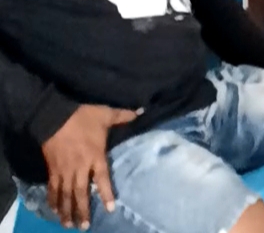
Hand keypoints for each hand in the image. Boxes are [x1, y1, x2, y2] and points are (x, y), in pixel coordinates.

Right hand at [41, 105, 137, 228]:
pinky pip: (52, 188)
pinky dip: (53, 200)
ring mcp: (64, 170)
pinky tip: (54, 210)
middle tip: (84, 227)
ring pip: (65, 194)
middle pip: (81, 193)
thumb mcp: (105, 114)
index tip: (110, 208)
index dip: (106, 194)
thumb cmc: (82, 117)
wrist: (53, 116)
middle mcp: (80, 167)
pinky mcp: (52, 169)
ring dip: (66, 210)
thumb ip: (123, 116)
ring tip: (68, 225)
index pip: (102, 179)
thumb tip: (142, 111)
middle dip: (83, 210)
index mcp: (95, 156)